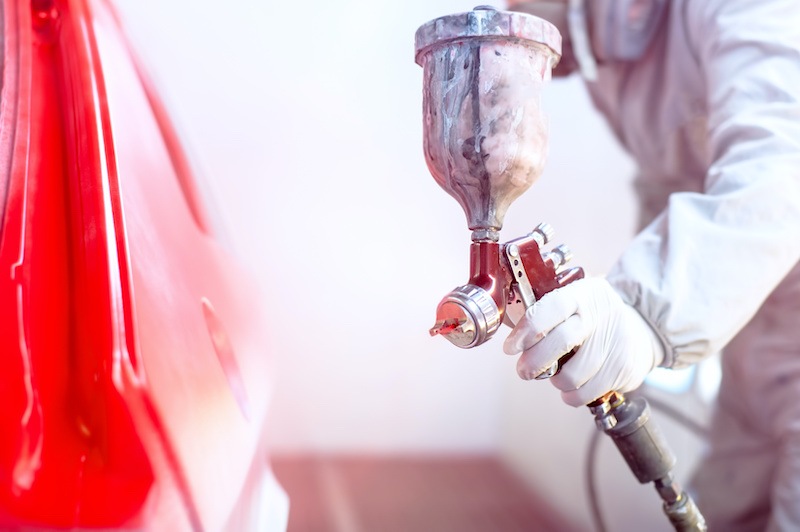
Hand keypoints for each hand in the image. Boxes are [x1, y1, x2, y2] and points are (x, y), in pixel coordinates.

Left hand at [503, 278, 664, 406]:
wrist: (639, 328)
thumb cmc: (591, 319)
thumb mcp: (571, 303)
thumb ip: (543, 315)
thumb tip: (510, 337)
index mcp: (583, 293)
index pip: (552, 307)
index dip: (527, 329)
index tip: (510, 347)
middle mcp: (603, 314)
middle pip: (561, 342)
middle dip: (534, 362)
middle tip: (524, 370)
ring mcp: (617, 341)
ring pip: (572, 375)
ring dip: (556, 380)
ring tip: (558, 373)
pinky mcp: (624, 368)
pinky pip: (586, 392)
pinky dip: (572, 394)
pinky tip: (574, 385)